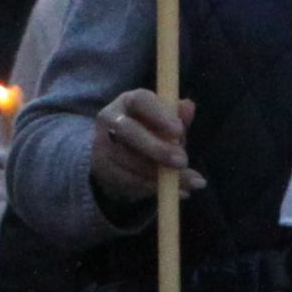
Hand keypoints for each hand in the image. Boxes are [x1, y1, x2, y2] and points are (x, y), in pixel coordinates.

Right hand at [87, 89, 201, 222]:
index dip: (159, 114)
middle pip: (128, 131)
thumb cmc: (147, 131)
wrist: (114, 153)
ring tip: (189, 183)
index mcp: (128, 102)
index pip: (140, 100)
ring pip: (128, 160)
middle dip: (157, 148)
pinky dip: (153, 187)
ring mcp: (103, 144)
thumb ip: (177, 116)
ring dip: (159, 174)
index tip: (179, 130)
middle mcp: (111, 119)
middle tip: (182, 161)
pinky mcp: (103, 168)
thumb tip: (188, 106)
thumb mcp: (164, 122)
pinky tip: (176, 191)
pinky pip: (128, 179)